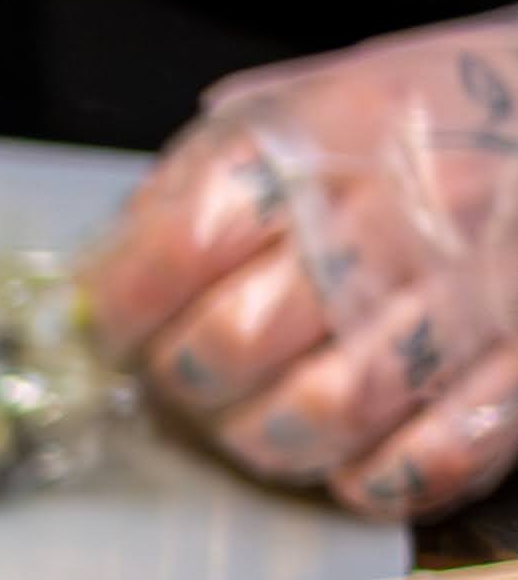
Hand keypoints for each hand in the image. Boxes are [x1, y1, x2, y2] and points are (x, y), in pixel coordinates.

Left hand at [81, 15, 517, 519]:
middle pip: (239, 339)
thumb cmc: (435, 115)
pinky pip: (437, 452)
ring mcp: (470, 289)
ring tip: (259, 423)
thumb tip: (109, 269)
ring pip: (328, 409)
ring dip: (267, 439)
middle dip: (185, 381)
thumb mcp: (319, 100)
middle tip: (185, 380)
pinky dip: (377, 479)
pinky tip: (354, 463)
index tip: (113, 328)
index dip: (124, 306)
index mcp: (325, 138)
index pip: (182, 243)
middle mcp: (396, 212)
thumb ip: (212, 173)